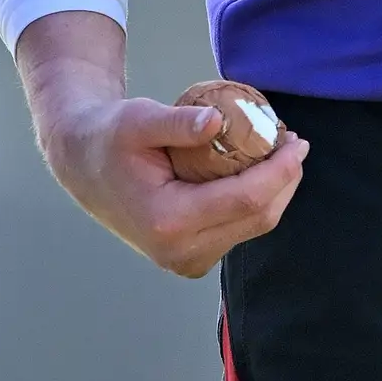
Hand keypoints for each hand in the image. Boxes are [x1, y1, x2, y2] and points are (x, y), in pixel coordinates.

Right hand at [14, 10, 307, 278]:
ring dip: (275, 190)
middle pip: (258, 218)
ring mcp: (188, 261)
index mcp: (168, 222)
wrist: (84, 167)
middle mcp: (181, 252)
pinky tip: (259, 169)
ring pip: (253, 227)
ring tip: (279, 150)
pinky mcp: (194, 257)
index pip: (246, 199)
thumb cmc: (109, 138)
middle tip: (294, 141)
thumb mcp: (138, 120)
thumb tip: (218, 122)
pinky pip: (239, 229)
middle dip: (285, 179)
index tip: (296, 140)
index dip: (280, 170)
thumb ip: (178, 123)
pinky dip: (256, 200)